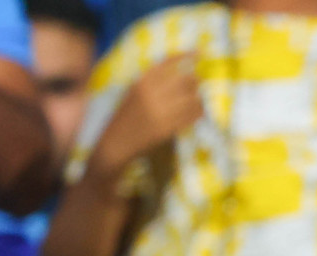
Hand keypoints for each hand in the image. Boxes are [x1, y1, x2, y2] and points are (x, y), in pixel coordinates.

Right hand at [89, 54, 202, 178]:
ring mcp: (160, 112)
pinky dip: (199, 113)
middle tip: (196, 87)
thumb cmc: (126, 115)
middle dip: (195, 83)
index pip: (167, 63)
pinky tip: (197, 114)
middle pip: (186, 80)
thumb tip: (180, 73)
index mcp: (142, 82)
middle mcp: (152, 94)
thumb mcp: (134, 92)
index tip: (198, 53)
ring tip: (197, 103)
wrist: (117, 142)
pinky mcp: (168, 128)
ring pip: (193, 99)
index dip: (185, 56)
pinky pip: (192, 117)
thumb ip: (152, 82)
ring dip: (199, 100)